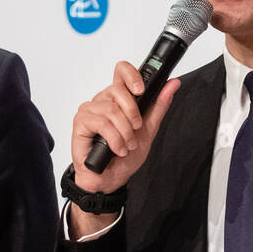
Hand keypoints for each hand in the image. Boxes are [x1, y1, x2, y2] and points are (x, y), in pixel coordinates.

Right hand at [68, 65, 179, 235]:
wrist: (110, 179)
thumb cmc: (124, 157)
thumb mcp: (149, 130)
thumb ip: (159, 106)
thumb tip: (172, 84)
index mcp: (118, 99)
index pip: (121, 71)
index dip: (132, 75)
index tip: (141, 90)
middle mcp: (102, 101)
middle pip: (118, 89)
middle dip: (133, 113)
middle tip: (136, 129)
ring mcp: (89, 110)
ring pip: (111, 109)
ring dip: (124, 132)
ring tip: (126, 145)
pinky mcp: (80, 122)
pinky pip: (100, 122)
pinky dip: (113, 138)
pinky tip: (116, 148)